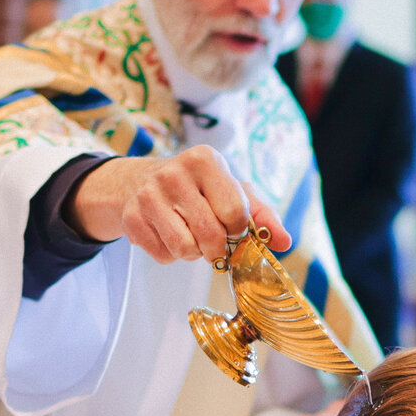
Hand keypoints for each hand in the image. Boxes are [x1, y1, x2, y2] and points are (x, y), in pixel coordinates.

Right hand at [67, 146, 287, 264]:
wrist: (139, 181)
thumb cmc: (198, 188)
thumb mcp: (232, 190)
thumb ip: (262, 215)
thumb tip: (284, 242)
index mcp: (205, 159)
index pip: (235, 212)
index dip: (238, 230)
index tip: (232, 227)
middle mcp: (174, 173)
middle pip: (211, 235)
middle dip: (217, 247)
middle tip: (213, 239)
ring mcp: (148, 195)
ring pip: (185, 249)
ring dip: (194, 252)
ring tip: (190, 235)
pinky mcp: (131, 218)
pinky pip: (164, 256)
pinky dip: (171, 255)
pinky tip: (168, 234)